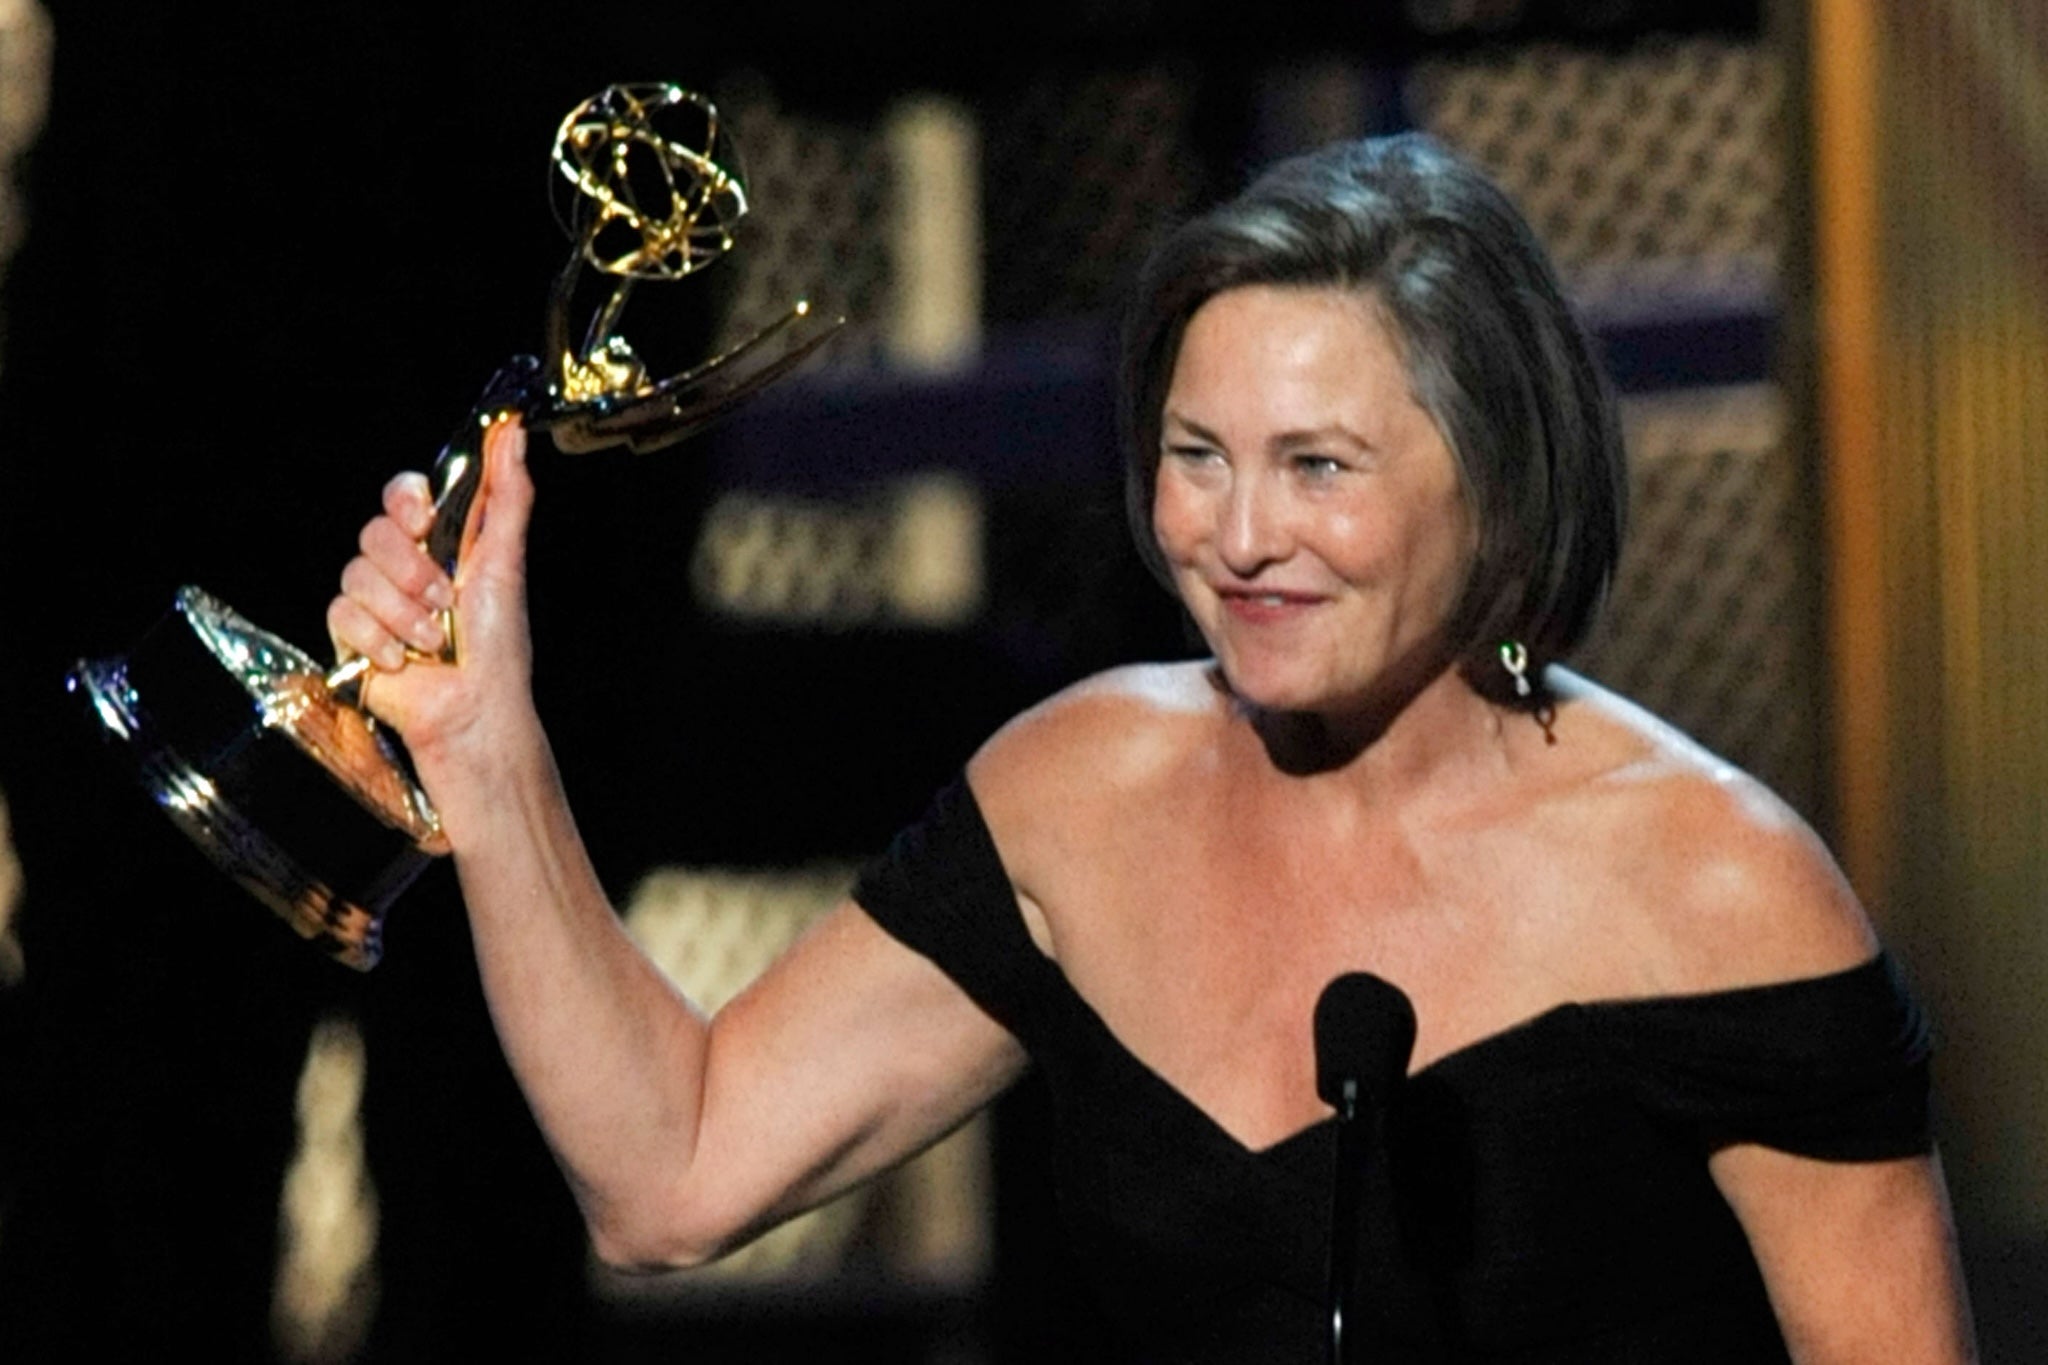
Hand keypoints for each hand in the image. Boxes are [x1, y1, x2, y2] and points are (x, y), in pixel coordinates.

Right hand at [326, 417, 538, 787]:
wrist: (473, 709)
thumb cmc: (497, 644)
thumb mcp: (506, 562)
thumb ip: (508, 495)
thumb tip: (513, 432)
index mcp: (438, 544)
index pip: (401, 495)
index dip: (405, 500)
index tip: (423, 520)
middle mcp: (402, 568)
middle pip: (373, 532)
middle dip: (410, 569)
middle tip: (444, 600)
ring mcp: (374, 602)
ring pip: (355, 574)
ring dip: (401, 611)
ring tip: (432, 640)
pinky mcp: (351, 636)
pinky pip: (341, 614)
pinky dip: (376, 639)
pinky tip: (402, 661)